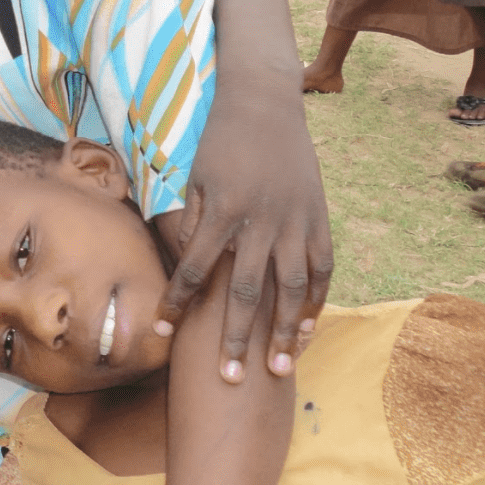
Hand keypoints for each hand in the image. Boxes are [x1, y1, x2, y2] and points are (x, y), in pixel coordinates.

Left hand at [157, 81, 332, 379]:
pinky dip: (316, 302)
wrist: (265, 105)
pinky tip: (308, 331)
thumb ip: (191, 221)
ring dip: (285, 332)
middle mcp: (261, 221)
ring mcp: (295, 222)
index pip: (196, 269)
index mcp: (222, 210)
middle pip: (246, 292)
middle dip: (236, 338)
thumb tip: (184, 262)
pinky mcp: (319, 219)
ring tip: (279, 369)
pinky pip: (321, 270)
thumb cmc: (219, 141)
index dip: (178, 302)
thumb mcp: (195, 176)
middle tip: (228, 379)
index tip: (163, 333)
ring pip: (292, 289)